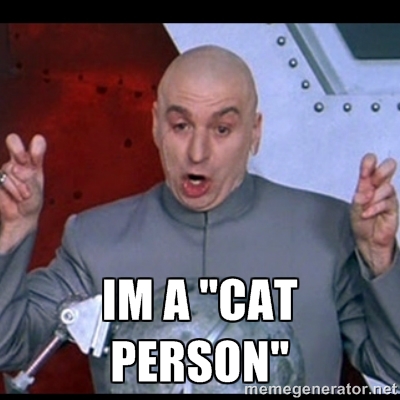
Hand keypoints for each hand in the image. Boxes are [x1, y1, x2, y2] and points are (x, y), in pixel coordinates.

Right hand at [0, 133, 46, 251]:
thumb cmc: (31, 202)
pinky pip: (1, 179)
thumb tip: (17, 168)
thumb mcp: (36, 191)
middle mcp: (19, 162)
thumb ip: (29, 178)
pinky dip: (10, 190)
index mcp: (34, 162)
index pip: (36, 145)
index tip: (38, 145)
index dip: (36, 146)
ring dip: (19, 185)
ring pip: (9, 167)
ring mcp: (6, 168)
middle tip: (23, 161)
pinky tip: (14, 197)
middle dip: (18, 150)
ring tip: (24, 196)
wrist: (20, 218)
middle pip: (13, 141)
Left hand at [351, 153, 398, 275]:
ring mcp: (388, 196)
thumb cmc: (360, 221)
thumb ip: (358, 199)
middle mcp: (379, 186)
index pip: (371, 163)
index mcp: (367, 182)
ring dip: (373, 197)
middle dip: (380, 172)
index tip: (363, 171)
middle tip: (370, 183)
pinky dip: (375, 208)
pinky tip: (367, 214)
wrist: (367, 239)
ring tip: (365, 207)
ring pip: (387, 187)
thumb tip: (362, 193)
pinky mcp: (393, 207)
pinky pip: (387, 203)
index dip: (369, 162)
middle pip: (389, 166)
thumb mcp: (354, 208)